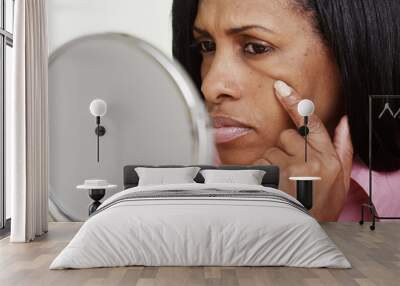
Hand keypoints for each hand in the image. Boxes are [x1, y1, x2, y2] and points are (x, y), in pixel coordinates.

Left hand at [253, 80, 353, 220]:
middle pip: (286, 136)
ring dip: (272, 163)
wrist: (305, 230)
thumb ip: (342, 147)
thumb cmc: (321, 204)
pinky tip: (271, 186)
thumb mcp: (340, 178)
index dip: (295, 103)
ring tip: (281, 182)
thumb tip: (344, 121)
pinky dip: (261, 171)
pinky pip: (260, 162)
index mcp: (329, 159)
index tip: (280, 88)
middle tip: (290, 171)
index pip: (312, 123)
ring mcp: (293, 169)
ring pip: (271, 150)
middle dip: (284, 149)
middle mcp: (312, 161)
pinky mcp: (275, 177)